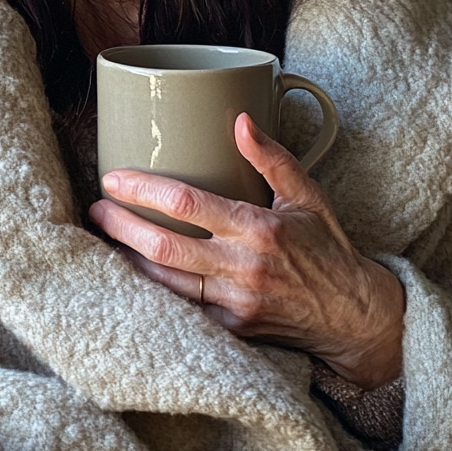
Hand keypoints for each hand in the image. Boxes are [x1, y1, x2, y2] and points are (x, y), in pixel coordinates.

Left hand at [88, 113, 404, 389]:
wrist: (355, 318)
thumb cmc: (327, 249)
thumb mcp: (307, 196)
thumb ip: (272, 158)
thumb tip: (240, 120)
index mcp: (258, 229)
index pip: (186, 204)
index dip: (142, 189)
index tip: (112, 179)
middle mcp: (243, 268)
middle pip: (163, 247)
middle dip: (120, 226)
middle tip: (96, 209)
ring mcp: (236, 304)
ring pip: (164, 283)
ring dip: (128, 258)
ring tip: (104, 236)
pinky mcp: (233, 330)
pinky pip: (182, 309)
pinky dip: (153, 289)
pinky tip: (132, 271)